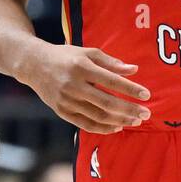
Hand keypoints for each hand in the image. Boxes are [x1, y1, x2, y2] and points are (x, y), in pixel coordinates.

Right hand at [18, 42, 150, 133]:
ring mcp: (66, 101)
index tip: (147, 95)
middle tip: (146, 114)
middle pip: (107, 102)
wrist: (34, 65)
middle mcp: (73, 86)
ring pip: (98, 116)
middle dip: (129, 110)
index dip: (131, 89)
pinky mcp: (61, 112)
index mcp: (82, 68)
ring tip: (135, 121)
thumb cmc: (66, 56)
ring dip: (119, 121)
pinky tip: (117, 126)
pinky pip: (86, 124)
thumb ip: (111, 62)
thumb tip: (134, 70)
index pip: (112, 81)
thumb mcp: (88, 53)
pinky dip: (103, 128)